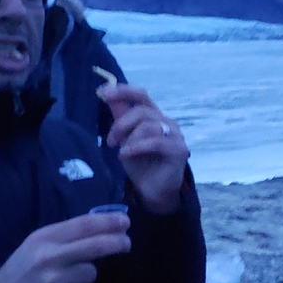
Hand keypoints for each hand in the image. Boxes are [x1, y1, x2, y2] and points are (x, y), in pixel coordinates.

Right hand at [0, 213, 131, 282]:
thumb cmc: (22, 270)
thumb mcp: (35, 245)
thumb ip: (63, 237)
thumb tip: (101, 229)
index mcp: (43, 239)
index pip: (83, 225)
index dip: (107, 222)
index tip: (124, 221)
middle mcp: (51, 258)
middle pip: (94, 246)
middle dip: (116, 242)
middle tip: (127, 242)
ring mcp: (57, 282)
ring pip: (90, 273)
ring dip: (85, 275)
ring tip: (65, 279)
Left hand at [101, 84, 189, 214]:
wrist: (152, 191)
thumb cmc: (140, 163)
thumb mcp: (124, 138)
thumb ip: (120, 116)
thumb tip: (105, 91)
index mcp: (155, 116)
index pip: (141, 95)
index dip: (123, 91)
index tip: (103, 93)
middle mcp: (167, 122)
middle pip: (142, 111)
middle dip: (121, 125)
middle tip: (109, 141)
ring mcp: (175, 135)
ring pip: (148, 126)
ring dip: (129, 139)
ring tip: (122, 153)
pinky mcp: (178, 150)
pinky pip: (155, 142)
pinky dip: (137, 147)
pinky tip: (126, 154)